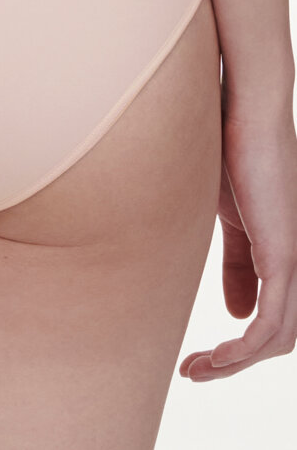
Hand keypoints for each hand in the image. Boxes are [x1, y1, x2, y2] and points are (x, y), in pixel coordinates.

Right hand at [179, 83, 296, 381]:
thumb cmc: (225, 147)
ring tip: (195, 369)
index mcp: (280, 249)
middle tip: (193, 370)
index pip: (272, 315)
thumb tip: (236, 310)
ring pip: (279, 338)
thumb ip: (235, 261)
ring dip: (235, 364)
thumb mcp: (223, 214)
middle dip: (234, 363)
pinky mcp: (284, 256)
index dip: (237, 344)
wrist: (242, 109)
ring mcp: (295, 259)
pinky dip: (243, 349)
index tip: (198, 356)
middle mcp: (296, 260)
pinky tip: (216, 355)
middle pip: (279, 336)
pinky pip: (271, 324)